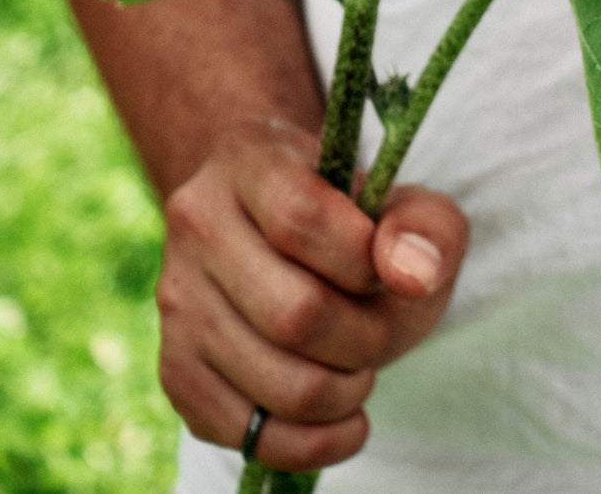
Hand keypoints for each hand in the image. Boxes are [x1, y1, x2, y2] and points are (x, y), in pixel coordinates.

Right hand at [156, 118, 468, 472]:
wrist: (285, 236)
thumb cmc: (356, 223)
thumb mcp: (406, 204)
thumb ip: (427, 227)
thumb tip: (411, 275)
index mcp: (251, 160)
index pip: (302, 219)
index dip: (362, 262)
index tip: (383, 272)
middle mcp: (198, 222)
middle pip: (294, 313)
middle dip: (363, 340)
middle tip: (379, 334)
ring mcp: (178, 298)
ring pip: (274, 380)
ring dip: (342, 394)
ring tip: (358, 372)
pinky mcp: (174, 366)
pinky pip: (243, 430)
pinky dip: (309, 440)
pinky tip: (338, 416)